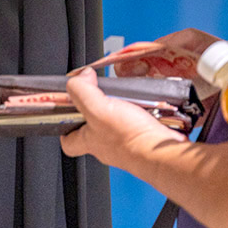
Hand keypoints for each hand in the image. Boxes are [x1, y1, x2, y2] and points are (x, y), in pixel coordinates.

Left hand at [60, 68, 186, 168]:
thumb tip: (80, 77)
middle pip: (94, 128)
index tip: (65, 111)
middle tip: (100, 94)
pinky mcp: (145, 140)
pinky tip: (145, 104)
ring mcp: (126, 145)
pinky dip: (141, 112)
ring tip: (124, 95)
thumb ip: (83, 92)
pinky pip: (139, 123)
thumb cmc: (131, 138)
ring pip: (118, 125)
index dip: (65, 127)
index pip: (68, 141)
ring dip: (121, 108)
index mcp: (89, 141)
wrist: (163, 150)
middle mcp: (106, 146)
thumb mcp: (98, 109)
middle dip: (97, 110)